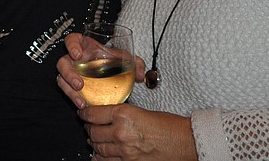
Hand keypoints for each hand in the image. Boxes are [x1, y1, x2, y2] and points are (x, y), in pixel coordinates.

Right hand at [57, 33, 145, 109]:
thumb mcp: (124, 59)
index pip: (71, 40)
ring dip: (69, 91)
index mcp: (84, 46)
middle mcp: (74, 60)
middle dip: (69, 74)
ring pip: (62, 80)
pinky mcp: (72, 86)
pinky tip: (83, 105)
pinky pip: (68, 92)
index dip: (71, 46)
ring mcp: (72, 73)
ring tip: (81, 101)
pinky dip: (74, 99)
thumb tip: (140, 74)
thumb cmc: (113, 62)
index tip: (77, 54)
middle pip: (62, 63)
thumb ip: (135, 63)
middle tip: (79, 85)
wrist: (112, 74)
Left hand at [78, 103, 196, 160]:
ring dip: (94, 143)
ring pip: (98, 148)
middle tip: (89, 125)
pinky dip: (101, 158)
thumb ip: (122, 114)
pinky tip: (100, 155)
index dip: (84, 113)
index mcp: (124, 114)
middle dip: (89, 128)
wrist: (185, 142)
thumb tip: (107, 115)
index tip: (83, 112)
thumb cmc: (169, 125)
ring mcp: (124, 151)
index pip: (93, 113)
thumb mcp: (141, 111)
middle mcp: (120, 132)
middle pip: (93, 131)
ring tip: (94, 139)